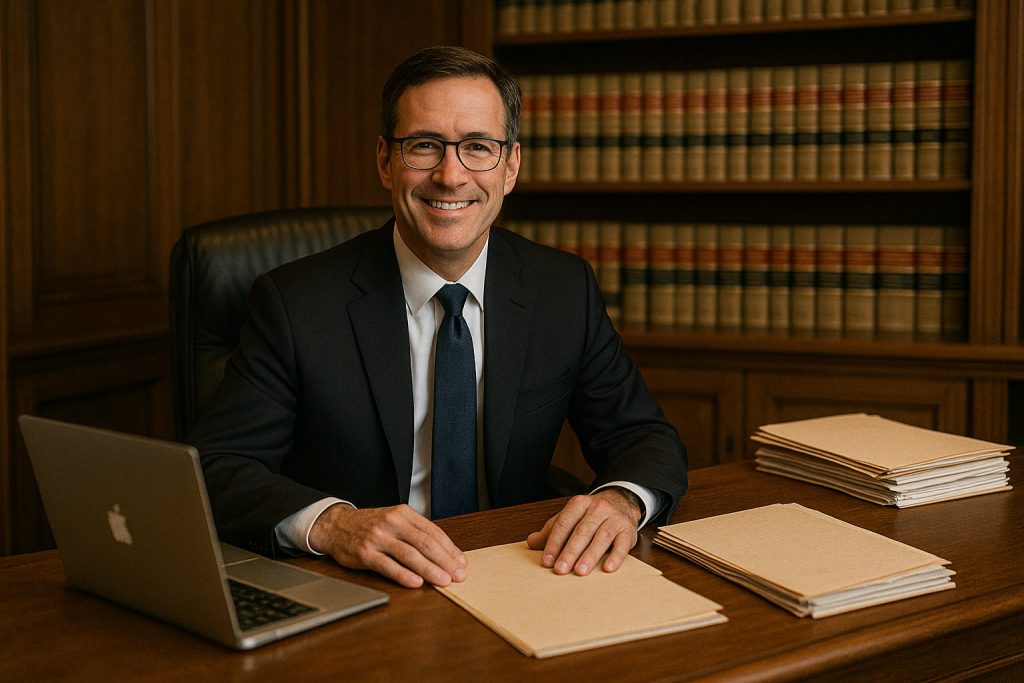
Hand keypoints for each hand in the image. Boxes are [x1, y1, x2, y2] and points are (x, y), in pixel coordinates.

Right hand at [308, 503, 466, 588]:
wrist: (337, 525)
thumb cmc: (372, 526)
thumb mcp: (395, 521)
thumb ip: (417, 534)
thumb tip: (445, 554)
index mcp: (403, 513)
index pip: (433, 532)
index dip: (450, 549)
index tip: (461, 563)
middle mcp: (392, 523)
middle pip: (425, 543)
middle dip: (445, 561)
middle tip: (458, 575)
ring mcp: (378, 538)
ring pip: (409, 555)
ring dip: (429, 569)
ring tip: (444, 581)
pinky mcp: (365, 553)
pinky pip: (387, 566)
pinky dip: (403, 575)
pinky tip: (416, 583)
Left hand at [526, 489, 641, 576]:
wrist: (621, 502)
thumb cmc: (591, 514)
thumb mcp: (570, 517)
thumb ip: (552, 530)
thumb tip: (531, 542)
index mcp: (579, 504)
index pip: (564, 523)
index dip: (554, 543)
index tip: (547, 561)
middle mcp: (598, 508)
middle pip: (582, 531)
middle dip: (570, 552)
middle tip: (560, 570)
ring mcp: (614, 518)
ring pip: (601, 537)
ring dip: (590, 556)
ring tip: (580, 572)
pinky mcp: (628, 530)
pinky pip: (622, 544)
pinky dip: (616, 557)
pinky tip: (608, 568)